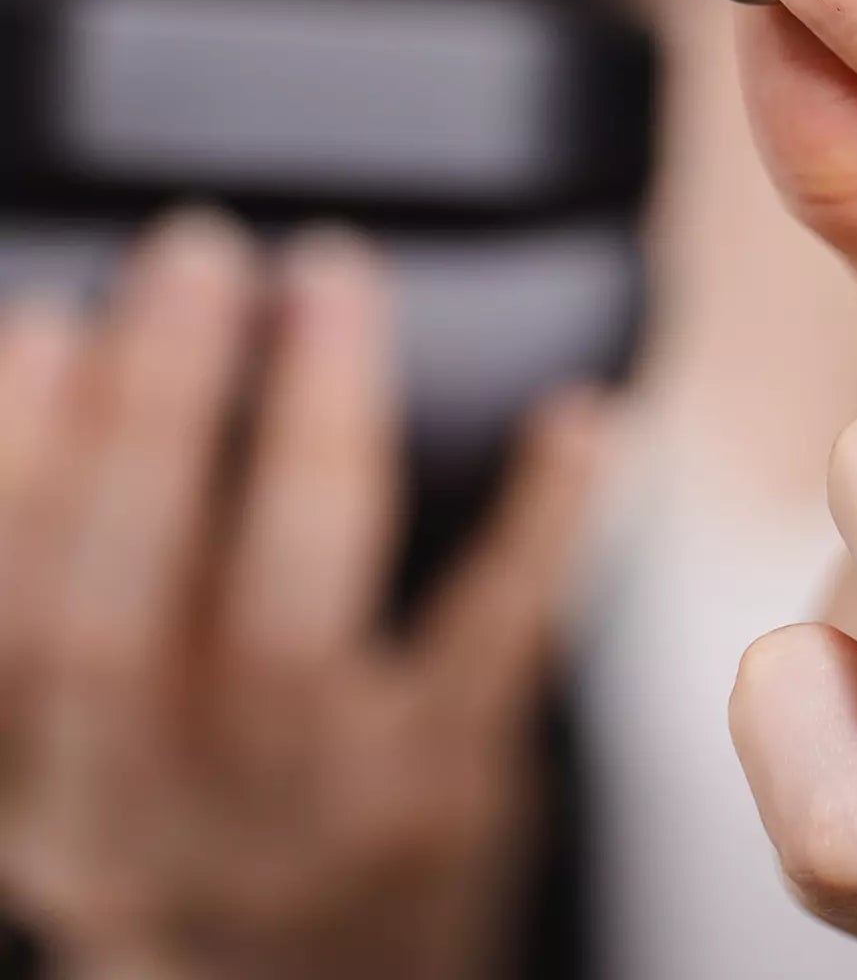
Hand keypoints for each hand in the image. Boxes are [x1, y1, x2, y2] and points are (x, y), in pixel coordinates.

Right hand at [0, 215, 602, 978]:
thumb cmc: (219, 826)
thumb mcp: (98, 754)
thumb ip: (64, 617)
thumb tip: (40, 365)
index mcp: (54, 788)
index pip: (11, 626)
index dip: (13, 470)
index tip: (45, 321)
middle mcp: (157, 817)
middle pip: (125, 612)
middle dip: (153, 415)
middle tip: (196, 252)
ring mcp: (310, 817)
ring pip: (291, 619)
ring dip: (313, 428)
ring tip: (330, 280)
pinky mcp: (447, 798)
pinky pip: (492, 648)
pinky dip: (540, 522)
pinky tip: (577, 415)